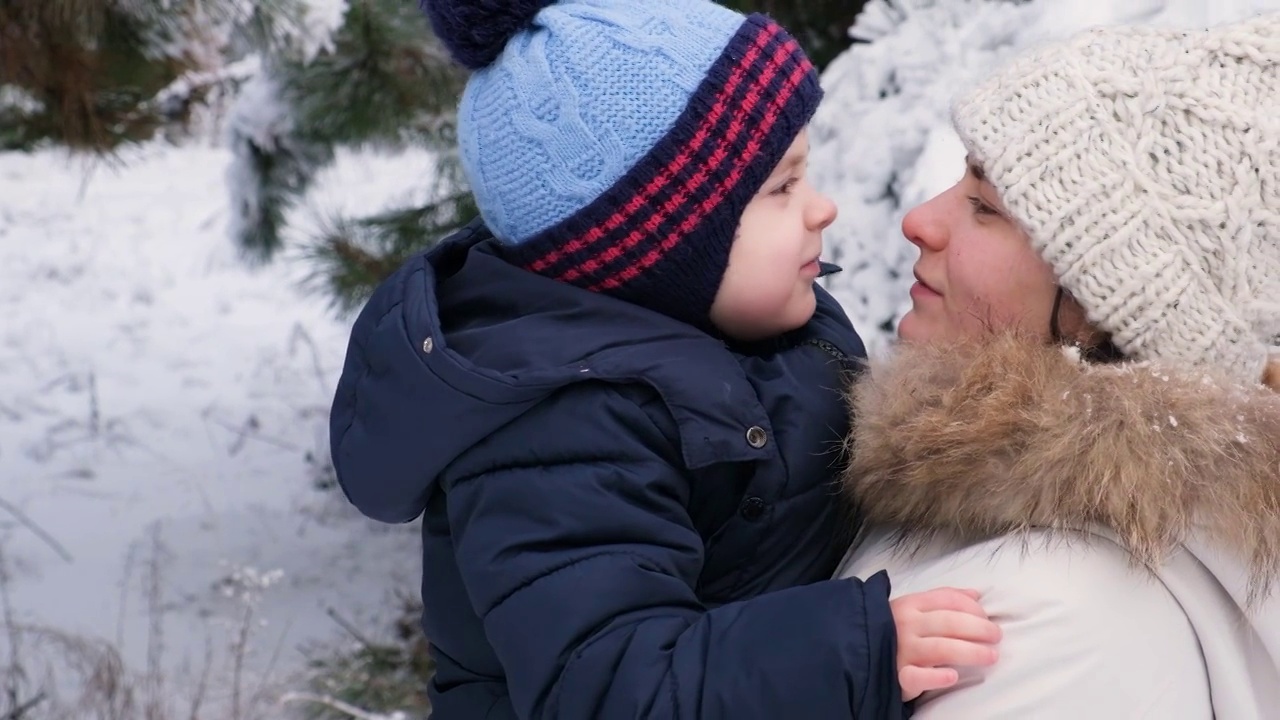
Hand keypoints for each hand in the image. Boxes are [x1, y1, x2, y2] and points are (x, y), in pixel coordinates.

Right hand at [891, 587, 1000, 701]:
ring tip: (991, 656)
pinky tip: (953, 677)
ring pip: (941, 649)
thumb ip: (943, 599)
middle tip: (996, 636)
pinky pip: (917, 677)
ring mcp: (902, 651)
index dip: (972, 607)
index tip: (987, 617)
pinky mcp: (899, 676)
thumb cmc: (893, 629)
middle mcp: (906, 625)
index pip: (947, 600)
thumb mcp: (913, 607)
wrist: (860, 652)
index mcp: (910, 605)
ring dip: (970, 652)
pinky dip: (935, 678)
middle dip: (978, 628)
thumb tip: (976, 594)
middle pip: (948, 622)